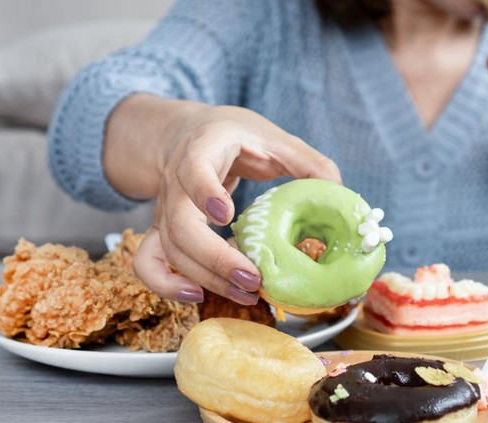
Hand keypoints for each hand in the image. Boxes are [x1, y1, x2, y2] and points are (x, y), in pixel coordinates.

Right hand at [130, 102, 341, 304]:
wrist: (188, 133)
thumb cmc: (233, 135)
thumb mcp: (271, 136)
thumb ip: (307, 161)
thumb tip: (338, 191)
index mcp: (202, 149)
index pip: (192, 168)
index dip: (204, 192)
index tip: (226, 214)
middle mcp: (175, 181)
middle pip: (179, 225)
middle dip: (215, 258)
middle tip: (253, 278)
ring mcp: (164, 209)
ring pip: (170, 250)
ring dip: (206, 277)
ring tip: (246, 292)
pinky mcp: (162, 230)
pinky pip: (148, 262)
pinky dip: (166, 284)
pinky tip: (198, 295)